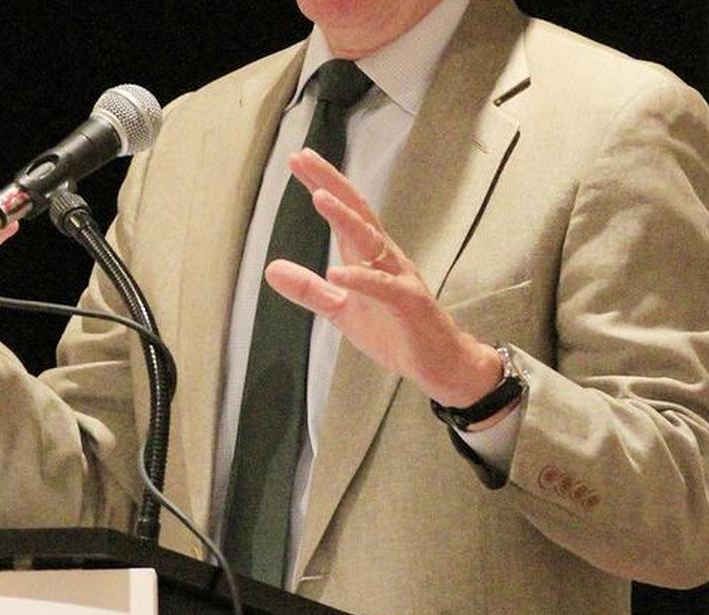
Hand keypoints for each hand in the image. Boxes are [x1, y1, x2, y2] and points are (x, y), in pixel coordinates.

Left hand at [265, 149, 507, 427]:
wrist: (438, 363)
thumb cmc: (394, 331)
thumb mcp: (342, 311)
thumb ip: (309, 289)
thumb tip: (270, 269)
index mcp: (369, 256)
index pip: (344, 212)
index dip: (322, 185)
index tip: (297, 159)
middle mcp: (385, 257)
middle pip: (357, 212)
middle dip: (330, 184)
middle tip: (303, 158)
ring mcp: (399, 278)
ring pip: (371, 240)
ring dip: (346, 218)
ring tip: (319, 198)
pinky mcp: (409, 303)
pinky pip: (383, 287)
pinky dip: (361, 279)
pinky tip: (337, 273)